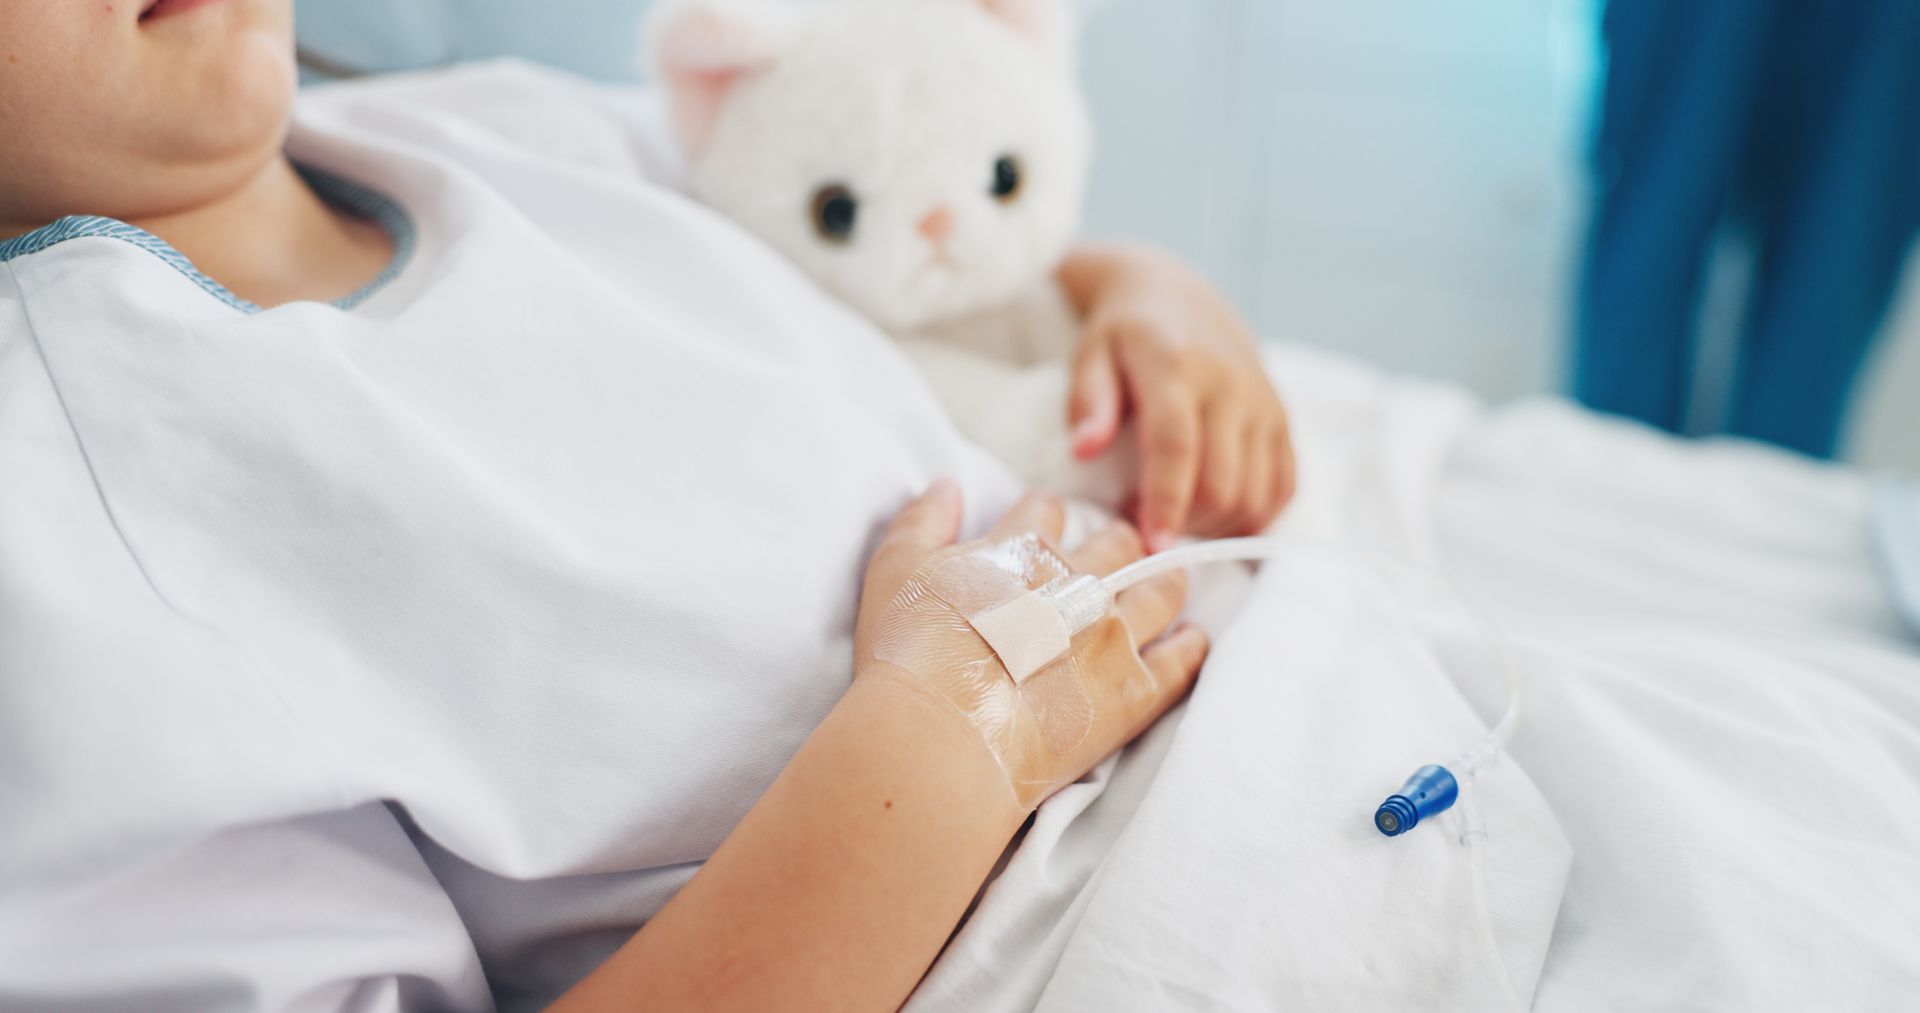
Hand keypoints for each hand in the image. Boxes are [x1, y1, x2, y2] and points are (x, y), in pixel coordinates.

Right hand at [856, 482, 1208, 807]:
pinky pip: (1181, 661)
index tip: (1045, 523)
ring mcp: (1113, 636)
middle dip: (1116, 540)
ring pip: (1160, 591)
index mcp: (1023, 548)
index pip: (1044, 511)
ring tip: (1169, 581)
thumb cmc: (910, 651)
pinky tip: (1193, 640)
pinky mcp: (1134, 691)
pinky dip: (1191, 646)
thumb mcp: (895, 569)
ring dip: (1165, 582)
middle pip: (1116, 543)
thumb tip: (948, 485)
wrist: (943, 733)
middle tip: (1117, 549)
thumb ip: (923, 520)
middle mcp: (1078, 582)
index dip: (1043, 515)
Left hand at [1059, 245, 1296, 549]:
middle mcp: (1231, 386)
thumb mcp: (1091, 354)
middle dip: (1187, 523)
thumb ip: (1088, 402)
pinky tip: (1217, 517)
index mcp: (1177, 367)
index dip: (1166, 502)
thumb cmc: (1124, 334)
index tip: (1151, 545)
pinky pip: (1283, 485)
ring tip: (1177, 518)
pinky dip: (1254, 516)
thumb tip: (1085, 450)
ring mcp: (1263, 404)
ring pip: (1256, 494)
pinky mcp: (1282, 420)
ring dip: (1218, 527)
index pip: (1177, 446)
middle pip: (1223, 483)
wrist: (1180, 297)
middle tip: (1147, 526)